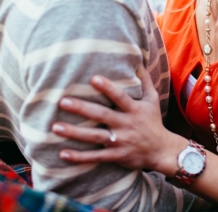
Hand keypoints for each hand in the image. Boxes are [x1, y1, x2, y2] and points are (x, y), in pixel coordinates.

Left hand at [52, 65, 185, 174]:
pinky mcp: (116, 156)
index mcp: (134, 109)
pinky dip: (79, 157)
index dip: (108, 88)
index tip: (94, 78)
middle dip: (82, 108)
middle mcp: (126, 124)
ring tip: (55, 127)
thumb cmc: (153, 121)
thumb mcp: (152, 99)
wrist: (161, 151)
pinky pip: (96, 157)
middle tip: (63, 101)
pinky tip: (62, 153)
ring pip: (95, 137)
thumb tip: (138, 60)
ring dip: (74, 133)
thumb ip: (145, 80)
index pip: (120, 97)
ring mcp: (120, 141)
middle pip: (102, 115)